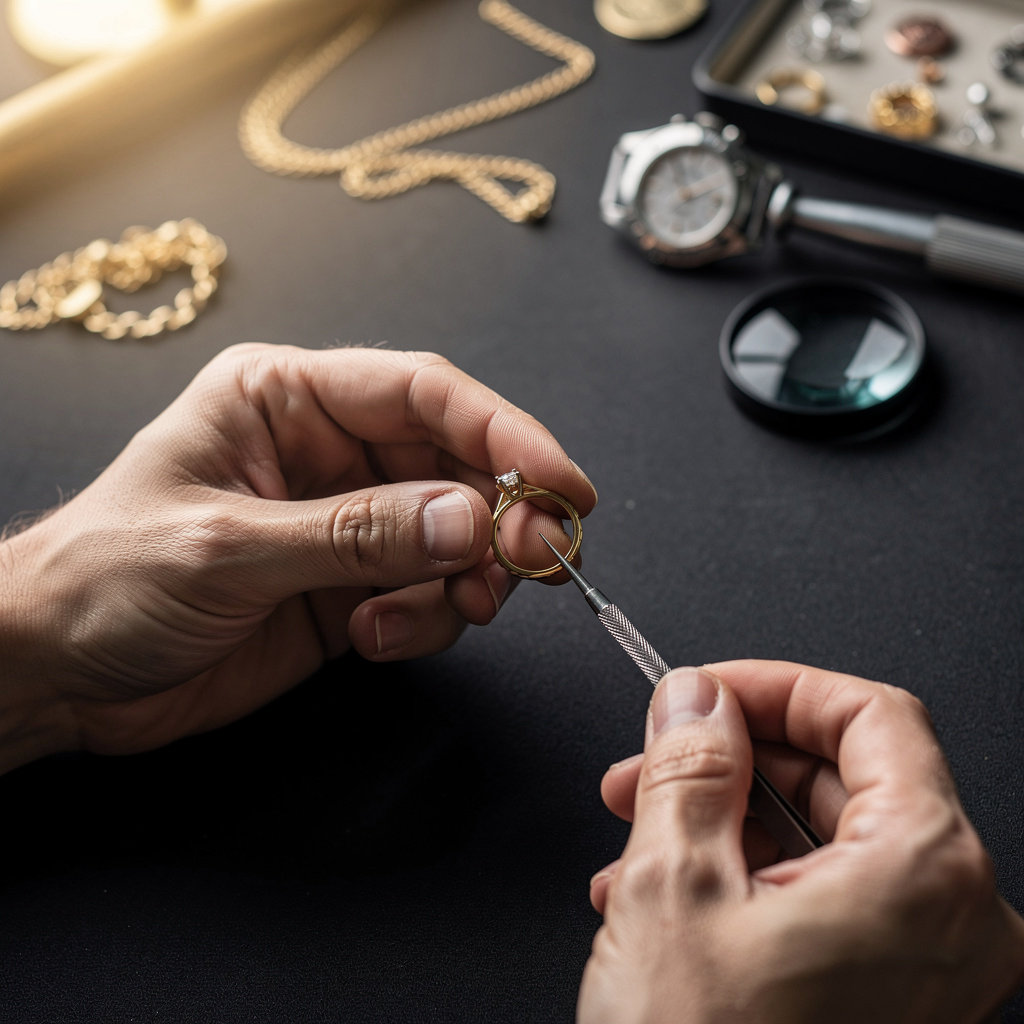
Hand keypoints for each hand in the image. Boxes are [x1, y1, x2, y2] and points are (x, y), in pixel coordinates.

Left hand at [0, 344, 595, 767]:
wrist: (55, 676)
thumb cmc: (104, 581)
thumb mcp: (227, 549)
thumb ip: (356, 537)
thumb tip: (470, 522)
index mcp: (287, 399)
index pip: (424, 393)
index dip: (505, 433)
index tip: (562, 484)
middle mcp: (329, 452)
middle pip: (458, 464)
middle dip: (503, 515)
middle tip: (534, 561)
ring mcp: (347, 524)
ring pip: (457, 535)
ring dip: (467, 578)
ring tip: (434, 614)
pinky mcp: (353, 588)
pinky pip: (429, 594)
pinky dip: (426, 620)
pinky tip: (371, 641)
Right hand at [578, 660, 1023, 1022]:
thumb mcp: (674, 885)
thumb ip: (690, 763)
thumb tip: (696, 696)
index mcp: (924, 872)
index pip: (868, 715)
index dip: (775, 686)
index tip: (705, 689)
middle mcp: (950, 920)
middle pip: (842, 774)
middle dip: (730, 759)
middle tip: (650, 760)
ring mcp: (923, 968)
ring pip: (821, 839)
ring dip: (719, 820)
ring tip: (633, 840)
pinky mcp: (886, 1000)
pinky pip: (820, 900)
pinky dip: (739, 878)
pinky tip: (658, 896)